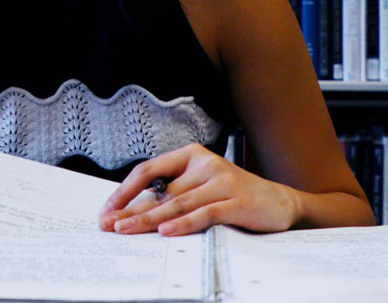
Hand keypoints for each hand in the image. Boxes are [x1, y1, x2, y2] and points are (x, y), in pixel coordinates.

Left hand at [98, 143, 300, 236]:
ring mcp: (222, 181)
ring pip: (178, 203)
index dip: (126, 189)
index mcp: (191, 155)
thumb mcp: (200, 188)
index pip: (150, 169)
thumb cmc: (232, 195)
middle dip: (132, 209)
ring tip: (128, 229)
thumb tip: (132, 211)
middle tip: (110, 224)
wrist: (279, 202)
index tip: (108, 207)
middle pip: (160, 191)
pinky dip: (183, 223)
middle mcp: (205, 163)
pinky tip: (166, 232)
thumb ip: (172, 195)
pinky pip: (204, 213)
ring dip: (150, 219)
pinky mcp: (237, 201)